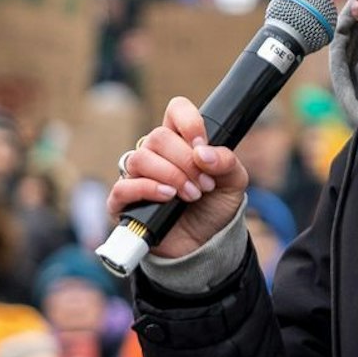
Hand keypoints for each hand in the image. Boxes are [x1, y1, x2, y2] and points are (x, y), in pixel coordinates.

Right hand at [105, 97, 249, 259]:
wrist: (206, 245)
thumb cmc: (214, 209)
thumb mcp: (233, 183)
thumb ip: (226, 162)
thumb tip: (203, 154)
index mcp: (180, 141)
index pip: (176, 111)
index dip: (189, 122)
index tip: (202, 145)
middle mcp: (155, 154)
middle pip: (158, 137)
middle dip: (185, 161)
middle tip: (204, 185)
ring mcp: (137, 177)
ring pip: (140, 158)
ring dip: (171, 176)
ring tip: (191, 195)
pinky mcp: (124, 203)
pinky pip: (124, 186)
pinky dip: (148, 188)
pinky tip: (168, 197)